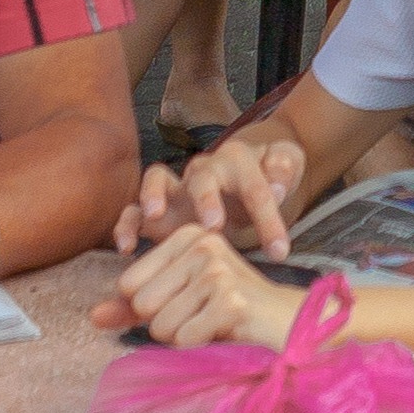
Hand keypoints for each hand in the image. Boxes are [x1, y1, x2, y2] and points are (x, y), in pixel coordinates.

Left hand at [93, 222, 304, 348]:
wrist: (285, 322)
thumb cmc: (227, 309)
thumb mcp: (179, 298)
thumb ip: (134, 305)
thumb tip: (93, 316)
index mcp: (186, 234)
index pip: (128, 284)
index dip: (152, 305)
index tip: (187, 299)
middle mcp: (202, 243)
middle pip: (142, 305)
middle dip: (167, 323)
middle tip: (203, 314)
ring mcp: (217, 270)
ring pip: (161, 326)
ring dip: (185, 336)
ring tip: (215, 322)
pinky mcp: (230, 300)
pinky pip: (184, 340)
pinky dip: (201, 345)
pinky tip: (227, 332)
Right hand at [112, 130, 309, 259]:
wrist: (248, 175)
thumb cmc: (269, 175)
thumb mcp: (288, 164)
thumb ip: (285, 169)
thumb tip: (277, 185)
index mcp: (238, 160)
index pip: (254, 186)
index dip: (268, 218)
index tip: (280, 252)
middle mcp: (203, 170)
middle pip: (201, 177)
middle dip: (206, 199)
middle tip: (213, 226)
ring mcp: (176, 189)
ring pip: (156, 180)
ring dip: (153, 195)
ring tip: (154, 216)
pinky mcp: (156, 210)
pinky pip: (133, 212)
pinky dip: (126, 225)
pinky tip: (127, 248)